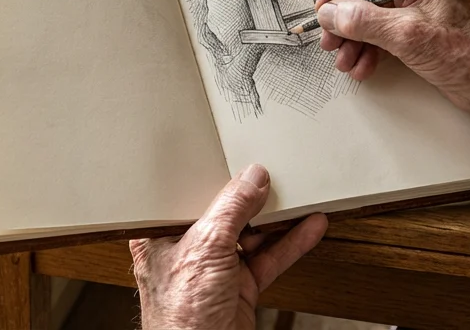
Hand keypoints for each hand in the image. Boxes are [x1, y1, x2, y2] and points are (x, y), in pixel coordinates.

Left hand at [130, 165, 327, 329]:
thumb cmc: (181, 317)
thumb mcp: (206, 247)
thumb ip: (231, 209)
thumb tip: (252, 178)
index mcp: (160, 235)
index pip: (187, 194)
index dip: (209, 175)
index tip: (235, 155)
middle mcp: (186, 250)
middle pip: (223, 213)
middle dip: (250, 196)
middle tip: (274, 172)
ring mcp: (215, 270)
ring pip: (251, 235)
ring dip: (276, 219)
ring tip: (299, 193)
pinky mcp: (239, 288)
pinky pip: (268, 259)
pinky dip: (290, 244)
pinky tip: (309, 226)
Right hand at [315, 0, 469, 127]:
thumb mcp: (407, 35)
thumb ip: (362, 21)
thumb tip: (330, 14)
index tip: (326, 8)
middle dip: (344, 17)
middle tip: (330, 39)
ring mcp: (418, 0)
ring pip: (368, 9)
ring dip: (353, 36)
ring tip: (346, 59)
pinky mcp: (417, 23)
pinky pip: (380, 27)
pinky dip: (367, 46)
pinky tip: (362, 65)